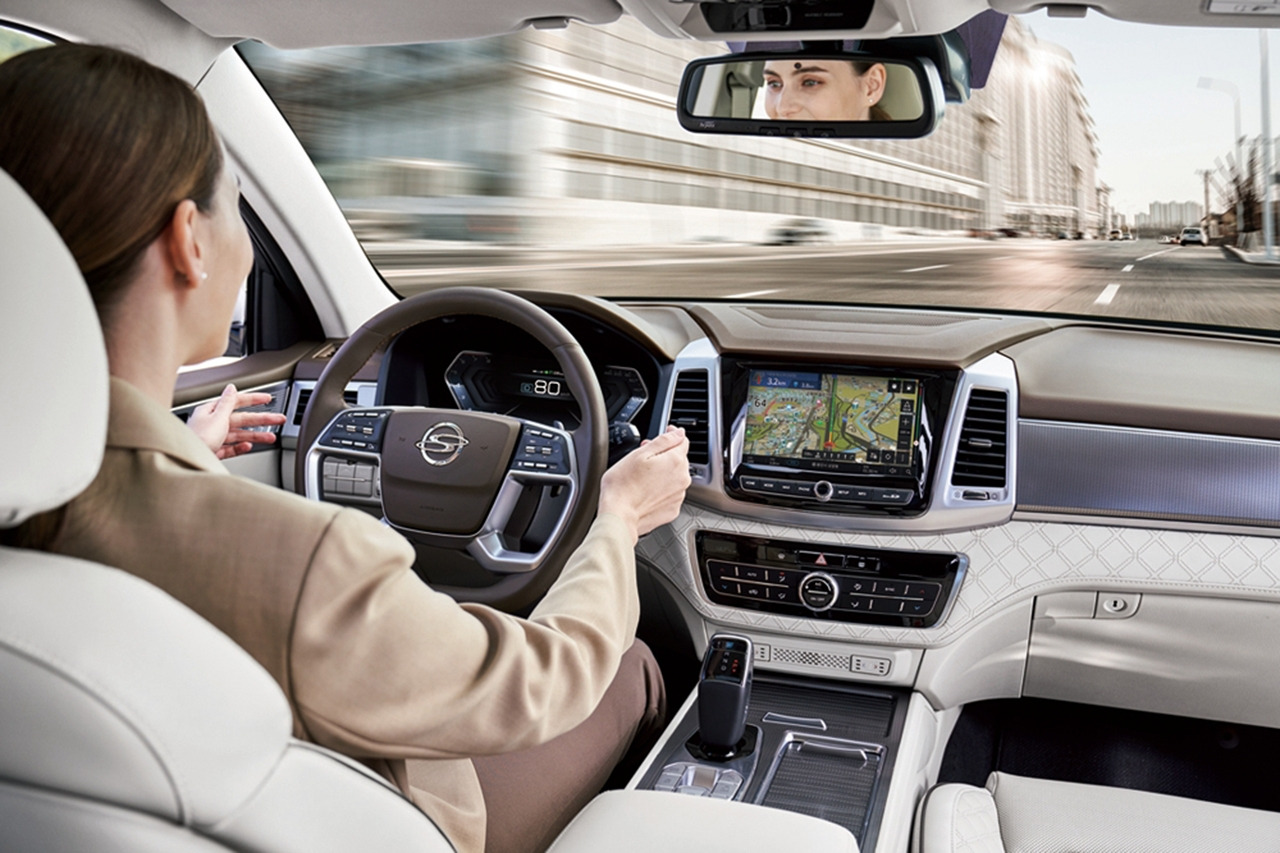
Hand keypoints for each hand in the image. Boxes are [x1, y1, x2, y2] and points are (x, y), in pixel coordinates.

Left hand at [187, 383, 287, 459]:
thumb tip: (232, 387)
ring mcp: (212, 438)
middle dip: (261, 419)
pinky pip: (230, 448)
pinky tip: (248, 447)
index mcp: (211, 411)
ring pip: (238, 435)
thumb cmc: (198, 439)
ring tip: (271, 438)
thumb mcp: (217, 417)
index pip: (235, 401)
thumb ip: (227, 403)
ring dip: (255, 436)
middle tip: (279, 419)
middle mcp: (211, 423)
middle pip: (240, 419)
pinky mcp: (213, 451)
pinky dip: (240, 447)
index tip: (268, 398)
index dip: (253, 399)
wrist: (186, 461)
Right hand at [597, 425, 691, 542]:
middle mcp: (682, 479)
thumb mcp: (640, 454)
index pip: (683, 441)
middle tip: (644, 457)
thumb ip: (664, 440)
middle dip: (664, 455)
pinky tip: (646, 491)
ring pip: (675, 477)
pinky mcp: (672, 509)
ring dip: (663, 473)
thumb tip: (678, 433)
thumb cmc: (623, 486)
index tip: (664, 434)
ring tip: (642, 476)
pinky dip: (661, 490)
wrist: (619, 516)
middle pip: (679, 459)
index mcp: (675, 462)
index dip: (672, 435)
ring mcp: (679, 496)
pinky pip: (670, 494)